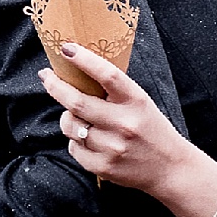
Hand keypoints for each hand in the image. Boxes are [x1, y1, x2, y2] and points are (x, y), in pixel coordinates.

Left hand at [39, 45, 188, 192]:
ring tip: (75, 116)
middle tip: (46, 76)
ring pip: (71, 126)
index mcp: (136, 101)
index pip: (108, 75)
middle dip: (55, 86)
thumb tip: (77, 70)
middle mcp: (124, 123)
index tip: (66, 48)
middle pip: (77, 102)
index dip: (84, 60)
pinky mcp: (105, 167)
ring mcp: (113, 147)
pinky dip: (75, 141)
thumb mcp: (140, 102)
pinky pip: (74, 148)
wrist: (170, 169)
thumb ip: (114, 90)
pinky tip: (87, 140)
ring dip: (67, 118)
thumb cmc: (151, 129)